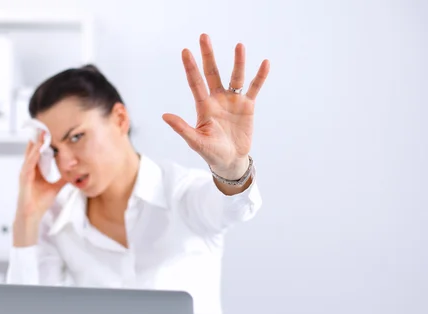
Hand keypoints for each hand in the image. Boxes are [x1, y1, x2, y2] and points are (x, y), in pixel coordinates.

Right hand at [13, 131, 65, 246]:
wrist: (32, 215)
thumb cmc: (39, 202)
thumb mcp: (55, 187)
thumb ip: (62, 179)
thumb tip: (74, 173)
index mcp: (35, 170)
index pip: (39, 152)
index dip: (45, 141)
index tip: (51, 130)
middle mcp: (28, 168)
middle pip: (34, 149)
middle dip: (39, 138)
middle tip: (45, 124)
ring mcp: (25, 172)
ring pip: (31, 154)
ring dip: (36, 143)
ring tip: (42, 132)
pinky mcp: (24, 178)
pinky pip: (29, 164)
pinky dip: (33, 155)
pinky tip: (38, 148)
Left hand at [163, 34, 269, 179]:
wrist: (230, 161)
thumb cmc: (211, 152)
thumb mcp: (196, 141)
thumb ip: (182, 128)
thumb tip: (164, 116)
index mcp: (203, 106)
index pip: (195, 83)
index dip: (191, 67)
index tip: (185, 51)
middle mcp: (217, 99)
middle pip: (212, 73)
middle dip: (208, 55)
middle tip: (204, 36)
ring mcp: (232, 101)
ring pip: (235, 77)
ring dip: (237, 62)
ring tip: (239, 46)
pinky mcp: (247, 106)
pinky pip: (254, 88)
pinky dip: (260, 76)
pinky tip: (264, 63)